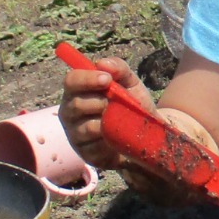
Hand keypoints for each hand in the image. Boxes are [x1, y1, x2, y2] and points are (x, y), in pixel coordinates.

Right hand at [58, 56, 190, 200]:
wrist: (148, 136)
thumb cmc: (133, 104)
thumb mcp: (130, 83)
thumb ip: (119, 69)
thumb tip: (102, 63)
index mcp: (77, 92)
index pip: (71, 81)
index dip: (87, 79)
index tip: (107, 80)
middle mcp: (70, 113)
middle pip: (76, 104)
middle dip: (100, 103)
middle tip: (115, 104)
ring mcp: (75, 136)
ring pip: (87, 128)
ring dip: (108, 122)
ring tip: (119, 121)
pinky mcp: (86, 155)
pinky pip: (97, 147)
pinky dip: (112, 141)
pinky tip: (118, 138)